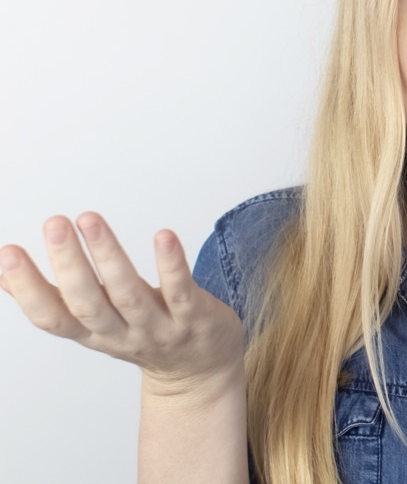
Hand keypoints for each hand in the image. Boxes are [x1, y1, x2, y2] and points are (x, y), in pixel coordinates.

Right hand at [0, 213, 243, 396]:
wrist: (201, 372)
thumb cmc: (142, 336)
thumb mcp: (93, 325)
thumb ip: (54, 301)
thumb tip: (3, 273)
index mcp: (91, 334)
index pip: (51, 317)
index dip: (27, 289)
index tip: (8, 253)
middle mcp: (121, 333)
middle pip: (88, 303)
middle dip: (68, 264)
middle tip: (53, 224)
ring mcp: (159, 328)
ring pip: (130, 295)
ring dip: (109, 256)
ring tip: (90, 220)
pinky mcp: (194, 318)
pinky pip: (181, 291)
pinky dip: (171, 265)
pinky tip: (163, 235)